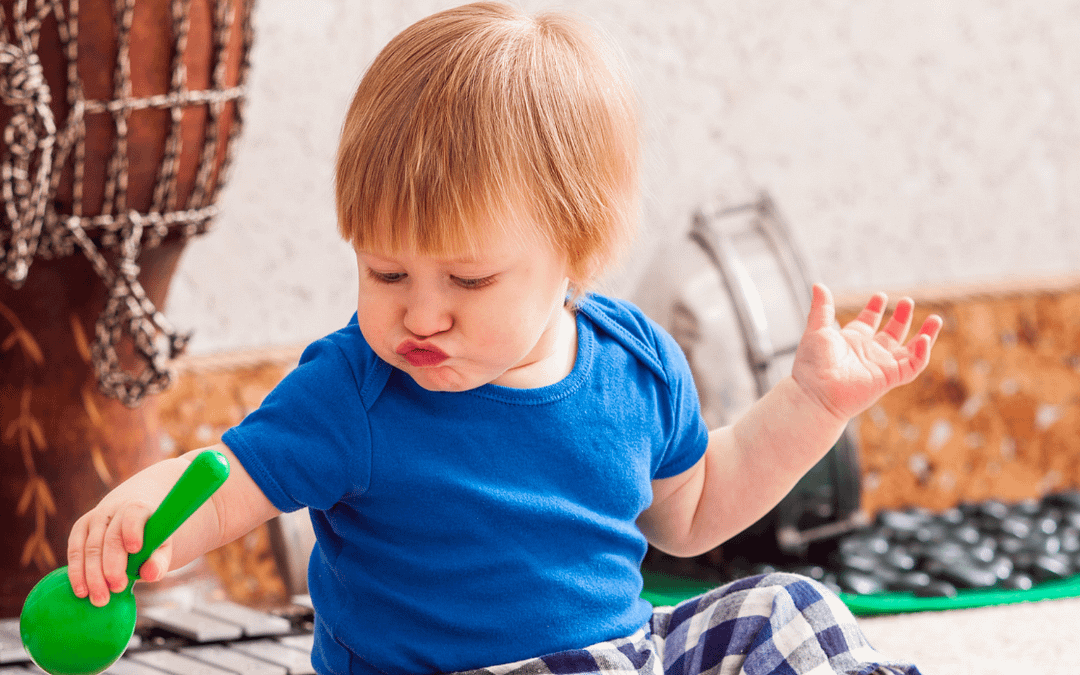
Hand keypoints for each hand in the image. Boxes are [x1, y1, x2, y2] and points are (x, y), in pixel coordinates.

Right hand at [67, 496, 171, 606]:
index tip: (134, 550)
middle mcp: (115, 510)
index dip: (133, 531)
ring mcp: (95, 518)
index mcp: (139, 509)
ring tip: (99, 598)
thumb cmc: (148, 539)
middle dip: (113, 566)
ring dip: (93, 575)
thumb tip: (151, 574)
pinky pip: (75, 551)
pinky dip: (77, 573)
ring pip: (90, 547)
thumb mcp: (161, 548)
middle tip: (117, 588)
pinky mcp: (80, 528)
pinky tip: (82, 591)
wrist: (129, 518)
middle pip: (111, 538)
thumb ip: (159, 561)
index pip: (134, 515)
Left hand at [791, 283, 942, 421]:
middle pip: (892, 333)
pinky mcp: (889, 377)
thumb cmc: (812, 364)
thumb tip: (818, 285)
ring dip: (924, 335)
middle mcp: (868, 352)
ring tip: (936, 319)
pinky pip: (912, 366)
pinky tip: (924, 339)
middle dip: (901, 318)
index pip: (868, 322)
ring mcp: (880, 365)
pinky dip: (921, 353)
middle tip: (907, 302)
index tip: (880, 296)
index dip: (875, 309)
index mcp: (851, 340)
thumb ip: (822, 308)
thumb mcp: (817, 330)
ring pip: (910, 350)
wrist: (815, 392)